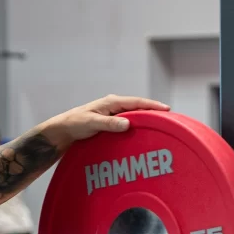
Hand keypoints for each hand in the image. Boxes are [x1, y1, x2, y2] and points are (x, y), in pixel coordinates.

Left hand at [48, 95, 169, 145]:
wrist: (62, 130)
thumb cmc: (75, 125)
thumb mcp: (91, 124)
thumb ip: (109, 124)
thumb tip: (128, 124)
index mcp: (111, 102)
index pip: (137, 102)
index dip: (153, 105)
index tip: (167, 109)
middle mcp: (114, 105)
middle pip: (139, 107)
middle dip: (154, 110)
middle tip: (171, 118)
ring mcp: (113, 113)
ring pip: (135, 114)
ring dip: (147, 118)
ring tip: (162, 125)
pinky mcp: (111, 122)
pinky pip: (130, 121)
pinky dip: (139, 124)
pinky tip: (145, 132)